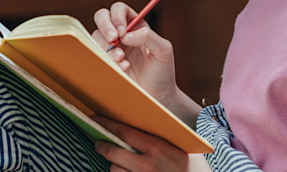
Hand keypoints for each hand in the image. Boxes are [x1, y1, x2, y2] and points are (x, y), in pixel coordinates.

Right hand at [92, 3, 181, 115]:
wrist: (157, 98)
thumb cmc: (163, 72)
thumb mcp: (163, 50)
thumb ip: (148, 37)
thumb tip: (127, 35)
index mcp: (136, 25)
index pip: (119, 9)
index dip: (117, 15)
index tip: (121, 31)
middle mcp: (121, 35)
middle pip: (102, 17)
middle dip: (104, 26)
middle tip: (113, 39)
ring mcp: (111, 49)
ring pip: (96, 37)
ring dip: (107, 48)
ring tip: (123, 61)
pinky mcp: (105, 64)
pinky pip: (96, 56)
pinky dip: (106, 61)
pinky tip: (122, 69)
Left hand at [93, 117, 210, 171]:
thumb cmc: (191, 166)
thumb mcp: (179, 145)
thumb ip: (159, 137)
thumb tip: (140, 125)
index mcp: (156, 147)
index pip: (124, 132)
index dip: (107, 124)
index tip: (94, 119)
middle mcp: (146, 165)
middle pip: (113, 153)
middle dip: (102, 146)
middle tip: (99, 142)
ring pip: (115, 170)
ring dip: (115, 164)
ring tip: (121, 161)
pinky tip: (128, 171)